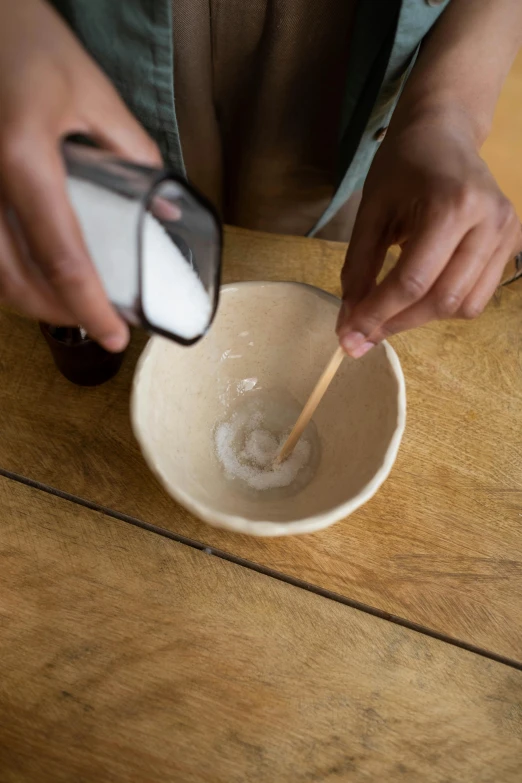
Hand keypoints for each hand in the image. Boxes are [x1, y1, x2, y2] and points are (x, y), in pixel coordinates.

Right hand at [0, 0, 160, 350]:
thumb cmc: (27, 39)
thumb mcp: (93, 92)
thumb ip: (133, 154)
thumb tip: (163, 211)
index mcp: (23, 156)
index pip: (62, 256)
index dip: (90, 306)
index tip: (116, 336)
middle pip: (15, 279)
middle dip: (60, 313)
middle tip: (97, 322)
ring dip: (30, 300)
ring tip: (70, 304)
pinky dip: (7, 272)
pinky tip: (34, 272)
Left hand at [337, 115, 521, 357]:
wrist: (444, 133)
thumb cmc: (403, 166)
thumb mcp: (371, 212)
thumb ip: (358, 268)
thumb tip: (350, 322)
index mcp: (451, 205)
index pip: (413, 281)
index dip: (378, 315)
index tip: (349, 337)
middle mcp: (489, 222)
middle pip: (441, 300)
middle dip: (397, 323)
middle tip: (363, 332)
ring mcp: (508, 234)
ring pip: (464, 307)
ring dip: (421, 318)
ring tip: (390, 309)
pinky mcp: (513, 244)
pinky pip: (477, 296)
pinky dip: (443, 306)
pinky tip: (419, 292)